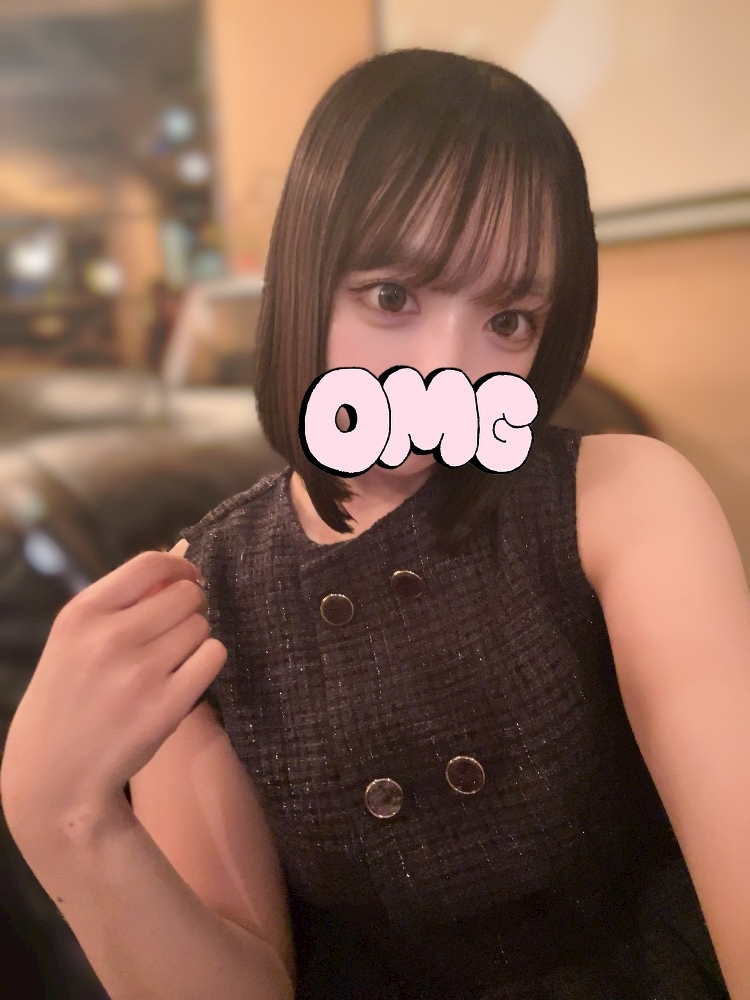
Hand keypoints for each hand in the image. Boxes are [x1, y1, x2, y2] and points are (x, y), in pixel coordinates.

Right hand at [0, 540, 226, 831]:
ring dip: (196, 639)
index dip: (179, 566)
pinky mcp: (166, 707)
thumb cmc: (70, 697)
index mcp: (81, 614)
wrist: (55, 774)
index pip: (149, 564)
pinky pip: (213, 656)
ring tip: (171, 661)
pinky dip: (207, 662)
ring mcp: (139, 674)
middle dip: (189, 607)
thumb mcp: (75, 639)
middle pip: (185, 595)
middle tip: (176, 629)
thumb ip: (121, 602)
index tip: (189, 576)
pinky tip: (186, 676)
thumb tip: (178, 569)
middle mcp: (110, 638)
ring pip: (202, 627)